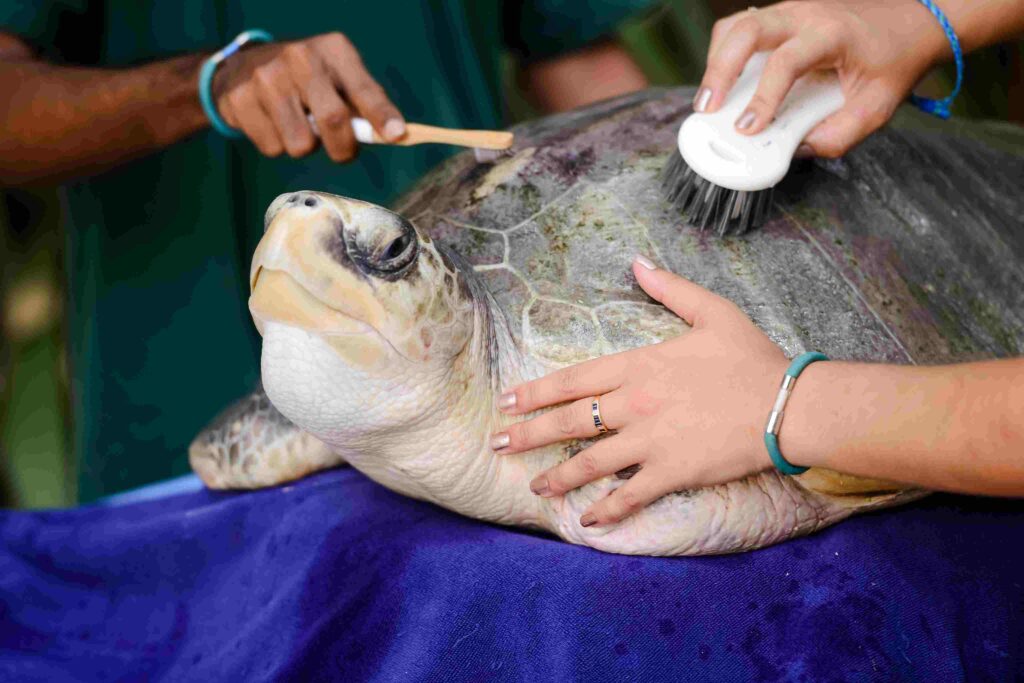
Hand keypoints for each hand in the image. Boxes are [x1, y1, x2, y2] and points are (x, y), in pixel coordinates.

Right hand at [211, 32, 404, 160]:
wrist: (241, 68)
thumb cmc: (305, 81)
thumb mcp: (336, 78)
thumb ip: (362, 105)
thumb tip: (393, 134)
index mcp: (332, 50)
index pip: (363, 87)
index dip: (381, 113)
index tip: (396, 134)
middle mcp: (300, 57)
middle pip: (334, 120)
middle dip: (343, 148)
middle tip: (341, 150)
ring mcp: (267, 77)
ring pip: (301, 143)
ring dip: (304, 146)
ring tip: (297, 125)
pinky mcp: (240, 98)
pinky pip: (272, 147)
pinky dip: (276, 145)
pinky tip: (272, 123)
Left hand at [491, 256, 789, 526]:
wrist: (789, 404)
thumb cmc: (752, 357)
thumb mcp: (712, 310)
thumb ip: (669, 288)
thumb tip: (637, 261)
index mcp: (640, 365)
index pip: (574, 379)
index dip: (536, 392)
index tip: (508, 402)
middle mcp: (636, 403)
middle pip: (570, 421)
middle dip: (529, 434)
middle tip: (498, 445)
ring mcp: (651, 441)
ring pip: (591, 461)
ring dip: (558, 477)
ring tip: (534, 488)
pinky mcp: (673, 472)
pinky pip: (630, 494)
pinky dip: (607, 509)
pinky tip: (587, 520)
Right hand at [694, 0, 948, 156]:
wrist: (912, 21)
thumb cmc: (893, 61)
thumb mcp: (878, 106)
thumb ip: (840, 134)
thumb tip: (797, 151)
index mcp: (832, 34)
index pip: (786, 62)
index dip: (763, 97)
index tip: (748, 129)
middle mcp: (806, 15)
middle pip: (747, 31)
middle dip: (719, 71)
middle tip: (706, 109)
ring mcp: (789, 12)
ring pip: (736, 26)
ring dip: (715, 61)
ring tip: (707, 101)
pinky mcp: (780, 18)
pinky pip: (739, 28)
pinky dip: (723, 53)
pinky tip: (722, 82)